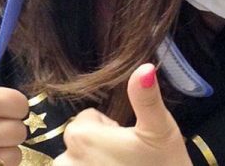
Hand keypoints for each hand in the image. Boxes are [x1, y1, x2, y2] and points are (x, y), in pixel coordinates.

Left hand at [53, 64, 190, 165]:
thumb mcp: (159, 130)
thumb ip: (146, 98)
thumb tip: (145, 67)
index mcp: (81, 136)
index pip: (88, 120)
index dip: (111, 130)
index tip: (129, 144)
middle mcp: (65, 161)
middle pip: (81, 142)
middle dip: (100, 149)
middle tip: (129, 161)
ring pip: (77, 163)